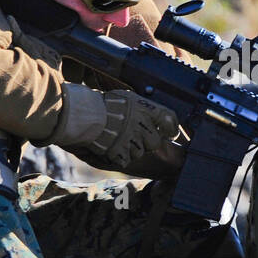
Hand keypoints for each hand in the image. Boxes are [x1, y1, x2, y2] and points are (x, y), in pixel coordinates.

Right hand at [50, 85, 180, 170]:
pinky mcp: (121, 153)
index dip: (172, 127)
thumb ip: (145, 108)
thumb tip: (163, 120)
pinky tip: (111, 146)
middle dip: (148, 141)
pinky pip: (126, 159)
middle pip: (155, 142)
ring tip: (118, 138)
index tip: (171, 132)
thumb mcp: (129, 98)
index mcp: (146, 109)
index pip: (170, 119)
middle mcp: (142, 126)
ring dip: (132, 148)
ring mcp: (132, 141)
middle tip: (135, 135)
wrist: (86, 115)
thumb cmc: (105, 104)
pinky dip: (119, 155)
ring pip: (139, 152)